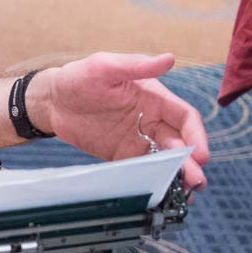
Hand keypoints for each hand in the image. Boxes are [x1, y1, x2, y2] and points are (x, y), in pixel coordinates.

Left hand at [31, 52, 209, 190]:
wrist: (51, 101)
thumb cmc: (78, 77)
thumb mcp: (104, 66)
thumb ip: (135, 65)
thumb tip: (169, 59)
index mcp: (154, 97)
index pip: (185, 117)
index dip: (196, 135)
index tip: (200, 154)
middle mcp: (151, 119)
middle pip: (179, 143)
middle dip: (191, 162)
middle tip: (197, 180)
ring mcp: (137, 139)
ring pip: (165, 159)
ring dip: (178, 174)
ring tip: (187, 192)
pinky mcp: (122, 155)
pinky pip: (143, 169)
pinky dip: (154, 180)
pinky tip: (162, 193)